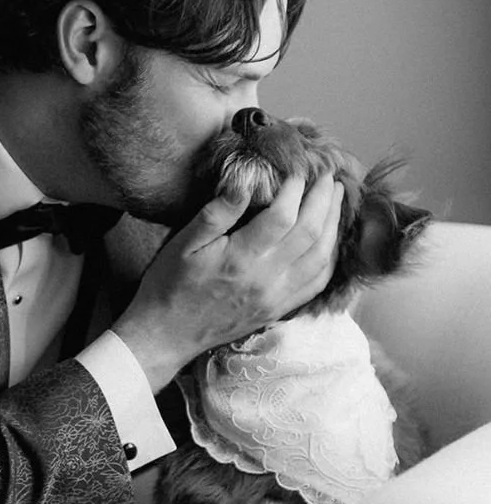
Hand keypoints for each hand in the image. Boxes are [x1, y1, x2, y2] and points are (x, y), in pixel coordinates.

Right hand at [113, 171, 341, 390]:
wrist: (166, 334)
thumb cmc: (169, 284)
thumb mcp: (182, 243)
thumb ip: (216, 213)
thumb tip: (245, 181)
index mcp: (239, 259)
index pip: (281, 216)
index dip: (294, 189)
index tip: (296, 168)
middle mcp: (266, 279)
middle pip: (310, 233)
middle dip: (323, 200)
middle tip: (328, 175)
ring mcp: (277, 297)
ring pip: (322, 256)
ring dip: (333, 225)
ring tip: (336, 199)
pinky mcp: (280, 309)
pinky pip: (318, 282)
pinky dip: (330, 256)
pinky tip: (330, 239)